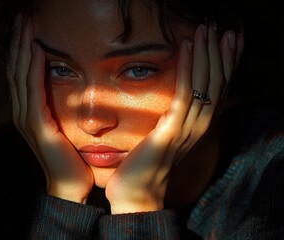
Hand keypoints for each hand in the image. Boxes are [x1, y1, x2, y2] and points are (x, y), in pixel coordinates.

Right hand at [6, 15, 92, 202]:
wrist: (70, 183)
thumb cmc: (69, 156)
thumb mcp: (61, 125)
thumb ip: (56, 107)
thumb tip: (63, 87)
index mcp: (28, 112)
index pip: (21, 74)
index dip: (22, 49)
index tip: (27, 27)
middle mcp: (22, 112)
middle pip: (16, 70)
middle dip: (19, 42)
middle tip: (23, 17)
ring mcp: (27, 119)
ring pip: (21, 76)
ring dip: (24, 48)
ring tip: (26, 25)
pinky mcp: (38, 126)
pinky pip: (34, 92)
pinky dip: (34, 69)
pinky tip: (38, 51)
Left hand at [106, 23, 243, 213]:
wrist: (135, 193)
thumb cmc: (145, 165)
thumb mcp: (163, 136)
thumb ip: (172, 118)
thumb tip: (174, 101)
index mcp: (198, 127)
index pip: (218, 90)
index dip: (225, 64)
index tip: (228, 41)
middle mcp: (199, 127)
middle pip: (217, 84)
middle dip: (219, 54)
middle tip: (218, 29)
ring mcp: (187, 129)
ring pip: (205, 85)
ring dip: (206, 55)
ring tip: (206, 31)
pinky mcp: (171, 131)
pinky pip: (184, 94)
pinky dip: (188, 68)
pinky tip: (186, 49)